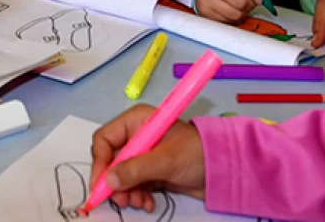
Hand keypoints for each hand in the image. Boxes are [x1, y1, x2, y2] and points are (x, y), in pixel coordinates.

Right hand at [90, 105, 205, 212]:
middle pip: (110, 160)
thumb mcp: (166, 160)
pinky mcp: (150, 171)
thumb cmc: (197, 153)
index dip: (100, 161)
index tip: (101, 184)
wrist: (224, 169)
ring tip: (140, 202)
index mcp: (137, 121)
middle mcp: (136, 136)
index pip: (105, 139)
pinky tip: (148, 202)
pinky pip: (133, 184)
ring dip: (126, 192)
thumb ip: (136, 169)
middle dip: (114, 181)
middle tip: (121, 199)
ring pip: (120, 175)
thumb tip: (109, 180)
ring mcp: (143, 154)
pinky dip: (137, 195)